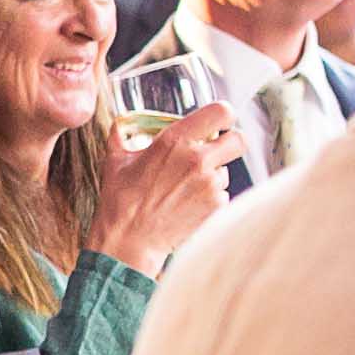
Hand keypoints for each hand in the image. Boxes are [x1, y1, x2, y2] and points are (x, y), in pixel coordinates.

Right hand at [89, 104, 241, 275]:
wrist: (130, 241)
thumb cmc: (121, 201)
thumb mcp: (116, 161)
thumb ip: (122, 136)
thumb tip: (122, 124)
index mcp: (174, 140)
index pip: (221, 112)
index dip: (224, 115)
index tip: (218, 122)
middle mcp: (197, 159)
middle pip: (239, 140)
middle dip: (231, 143)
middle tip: (216, 151)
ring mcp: (210, 185)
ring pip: (227, 170)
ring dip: (213, 174)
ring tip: (186, 187)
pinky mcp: (216, 206)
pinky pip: (222, 193)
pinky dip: (209, 197)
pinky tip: (188, 203)